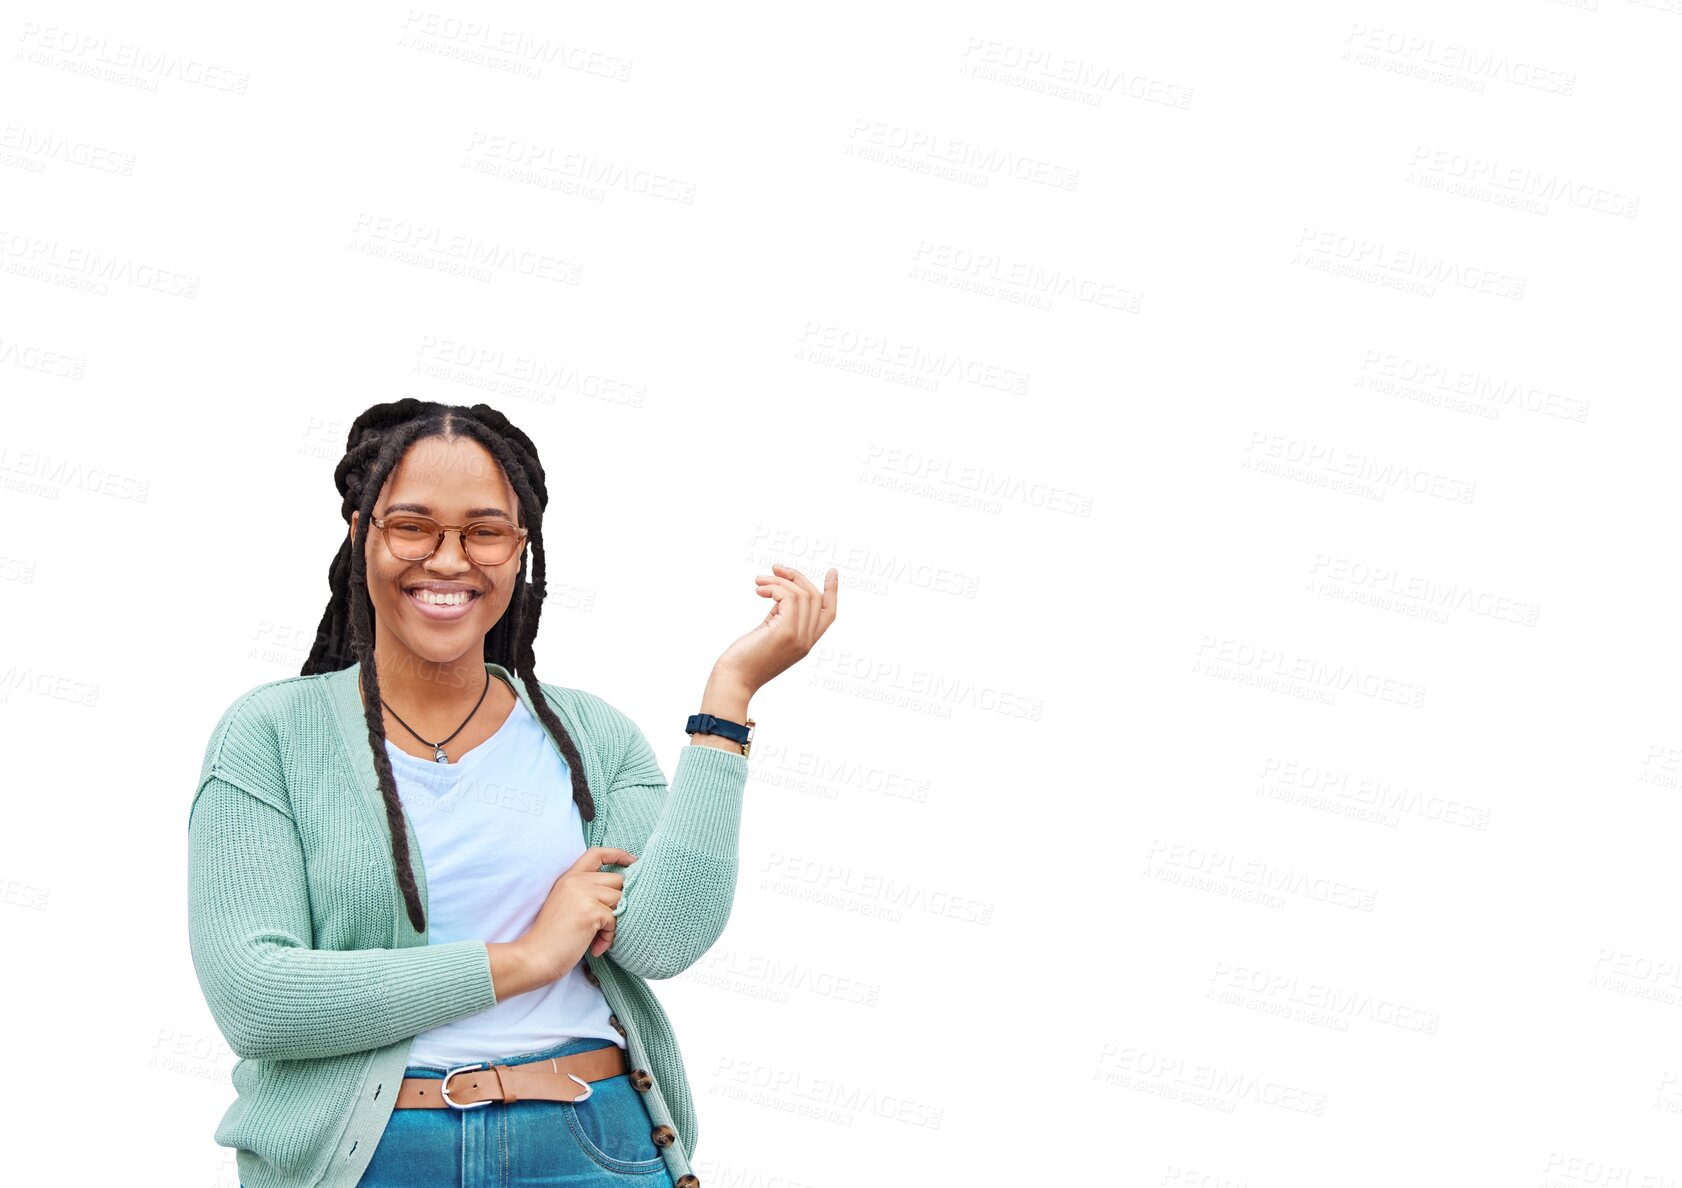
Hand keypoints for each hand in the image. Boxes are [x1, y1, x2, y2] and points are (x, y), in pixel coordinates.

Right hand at [517, 847, 636, 983]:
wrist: (535, 956)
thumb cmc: (552, 937)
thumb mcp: (566, 904)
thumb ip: (587, 892)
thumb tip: (621, 893)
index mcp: (569, 877)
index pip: (597, 853)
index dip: (618, 855)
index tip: (633, 862)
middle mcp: (576, 880)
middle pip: (617, 880)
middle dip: (617, 902)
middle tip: (604, 924)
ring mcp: (583, 894)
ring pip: (619, 899)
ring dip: (613, 922)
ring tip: (597, 938)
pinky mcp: (590, 911)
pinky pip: (615, 920)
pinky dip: (609, 937)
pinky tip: (596, 947)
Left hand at [713, 563, 839, 693]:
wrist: (734, 680)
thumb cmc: (745, 659)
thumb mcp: (769, 633)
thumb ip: (781, 616)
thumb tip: (780, 592)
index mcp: (806, 643)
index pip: (829, 613)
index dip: (833, 591)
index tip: (832, 572)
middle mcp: (807, 641)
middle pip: (815, 597)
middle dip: (796, 577)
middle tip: (774, 569)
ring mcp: (798, 638)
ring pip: (802, 594)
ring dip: (780, 580)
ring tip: (759, 582)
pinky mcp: (785, 632)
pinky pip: (788, 597)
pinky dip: (774, 587)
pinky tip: (759, 590)